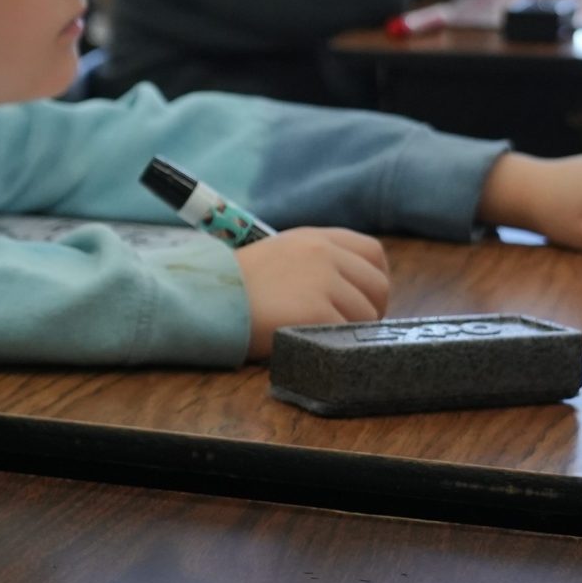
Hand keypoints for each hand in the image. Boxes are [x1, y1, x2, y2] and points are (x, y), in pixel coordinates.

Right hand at [234, 228, 388, 358]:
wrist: (204, 298)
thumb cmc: (233, 287)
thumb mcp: (277, 257)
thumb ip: (313, 264)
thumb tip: (349, 292)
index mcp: (314, 238)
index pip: (372, 253)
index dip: (373, 281)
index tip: (361, 301)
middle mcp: (323, 253)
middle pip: (377, 286)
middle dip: (370, 311)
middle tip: (346, 329)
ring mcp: (322, 280)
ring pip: (366, 315)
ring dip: (349, 331)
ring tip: (319, 338)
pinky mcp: (316, 311)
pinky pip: (345, 333)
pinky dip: (333, 345)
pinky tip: (312, 345)